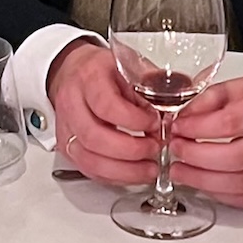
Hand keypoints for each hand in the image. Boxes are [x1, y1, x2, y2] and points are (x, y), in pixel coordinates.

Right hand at [47, 43, 159, 186]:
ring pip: (90, 160)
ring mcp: (67, 128)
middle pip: (95, 138)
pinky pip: (89, 170)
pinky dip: (114, 177)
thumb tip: (175, 106)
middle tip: (155, 148)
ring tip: (149, 168)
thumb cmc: (103, 70)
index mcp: (89, 78)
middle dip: (131, 150)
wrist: (74, 72)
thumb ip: (152, 85)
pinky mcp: (68, 147)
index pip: (107, 106)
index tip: (154, 123)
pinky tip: (133, 173)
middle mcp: (72, 104)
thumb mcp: (129, 66)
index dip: (134, 120)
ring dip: (124, 170)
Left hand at [169, 76, 242, 208]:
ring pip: (241, 184)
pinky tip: (205, 183)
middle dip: (197, 158)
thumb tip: (182, 120)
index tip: (178, 129)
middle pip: (236, 158)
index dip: (198, 129)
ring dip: (204, 181)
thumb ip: (208, 99)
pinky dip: (221, 194)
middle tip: (176, 152)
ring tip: (182, 171)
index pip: (231, 123)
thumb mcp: (240, 86)